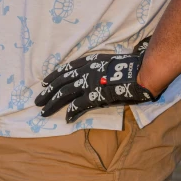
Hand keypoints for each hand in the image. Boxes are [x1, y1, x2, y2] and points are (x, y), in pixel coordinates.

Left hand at [35, 38, 160, 123]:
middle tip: (37, 100)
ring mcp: (91, 82)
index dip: (55, 75)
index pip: (68, 68)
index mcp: (92, 61)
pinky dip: (71, 111)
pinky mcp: (96, 94)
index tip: (46, 82)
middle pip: (62, 81)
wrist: (143, 72)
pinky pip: (79, 104)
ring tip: (43, 112)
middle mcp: (88, 70)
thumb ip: (102, 68)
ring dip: (53, 103)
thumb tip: (97, 74)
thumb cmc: (133, 66)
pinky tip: (66, 119)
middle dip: (48, 91)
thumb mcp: (113, 63)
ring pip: (65, 92)